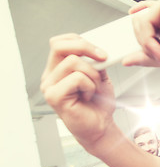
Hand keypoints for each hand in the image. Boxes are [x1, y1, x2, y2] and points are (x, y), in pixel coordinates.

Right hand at [40, 34, 115, 151]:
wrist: (101, 126)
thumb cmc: (99, 103)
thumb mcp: (99, 76)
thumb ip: (94, 62)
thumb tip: (97, 50)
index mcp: (57, 69)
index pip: (59, 42)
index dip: (78, 40)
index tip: (99, 51)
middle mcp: (49, 76)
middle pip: (59, 46)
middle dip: (85, 48)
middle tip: (103, 57)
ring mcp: (49, 86)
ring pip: (72, 62)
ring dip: (92, 74)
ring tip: (95, 88)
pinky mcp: (54, 97)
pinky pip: (76, 78)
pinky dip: (90, 85)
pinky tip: (89, 96)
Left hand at [122, 0, 159, 76]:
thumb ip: (145, 56)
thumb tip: (127, 59)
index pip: (140, 24)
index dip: (133, 35)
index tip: (124, 50)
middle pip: (136, 24)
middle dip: (143, 44)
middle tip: (159, 56)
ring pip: (138, 22)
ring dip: (146, 43)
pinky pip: (145, 19)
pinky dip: (149, 38)